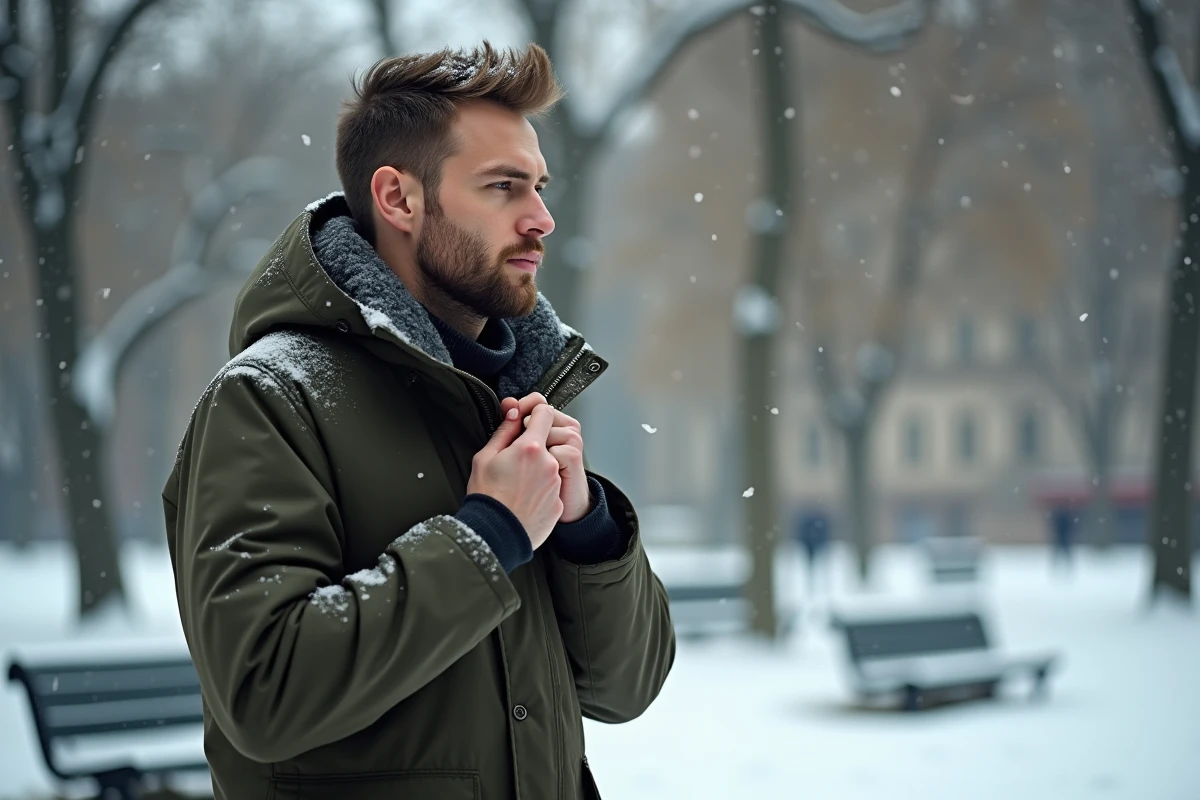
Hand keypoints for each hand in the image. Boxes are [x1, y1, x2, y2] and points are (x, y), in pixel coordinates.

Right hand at [466, 404, 562, 549]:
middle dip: (533, 446)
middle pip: (547, 442)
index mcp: (530, 448)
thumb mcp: (485, 458)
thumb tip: (513, 413)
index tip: (527, 421)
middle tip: (514, 461)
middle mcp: (548, 464)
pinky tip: (523, 498)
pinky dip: (540, 490)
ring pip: (549, 466)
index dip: (534, 414)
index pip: (545, 413)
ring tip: (516, 485)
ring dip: (537, 469)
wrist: (494, 534)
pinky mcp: (557, 502)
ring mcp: (555, 484)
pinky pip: (550, 488)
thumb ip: (504, 431)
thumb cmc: (486, 497)